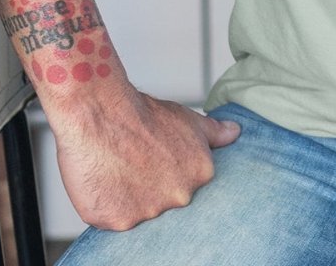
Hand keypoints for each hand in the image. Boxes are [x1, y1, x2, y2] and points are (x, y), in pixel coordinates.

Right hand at [48, 81, 240, 229]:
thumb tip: (235, 132)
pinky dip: (107, 205)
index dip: (168, 172)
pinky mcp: (119, 222)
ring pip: (139, 213)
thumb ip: (214, 132)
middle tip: (135, 163)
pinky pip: (113, 220)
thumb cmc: (141, 115)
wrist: (101, 114)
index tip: (156, 161)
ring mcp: (150, 211)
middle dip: (151, 187)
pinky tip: (104, 180)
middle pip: (165, 202)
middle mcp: (181, 196)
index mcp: (201, 173)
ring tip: (118, 168)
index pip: (189, 186)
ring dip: (128, 196)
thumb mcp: (187, 119)